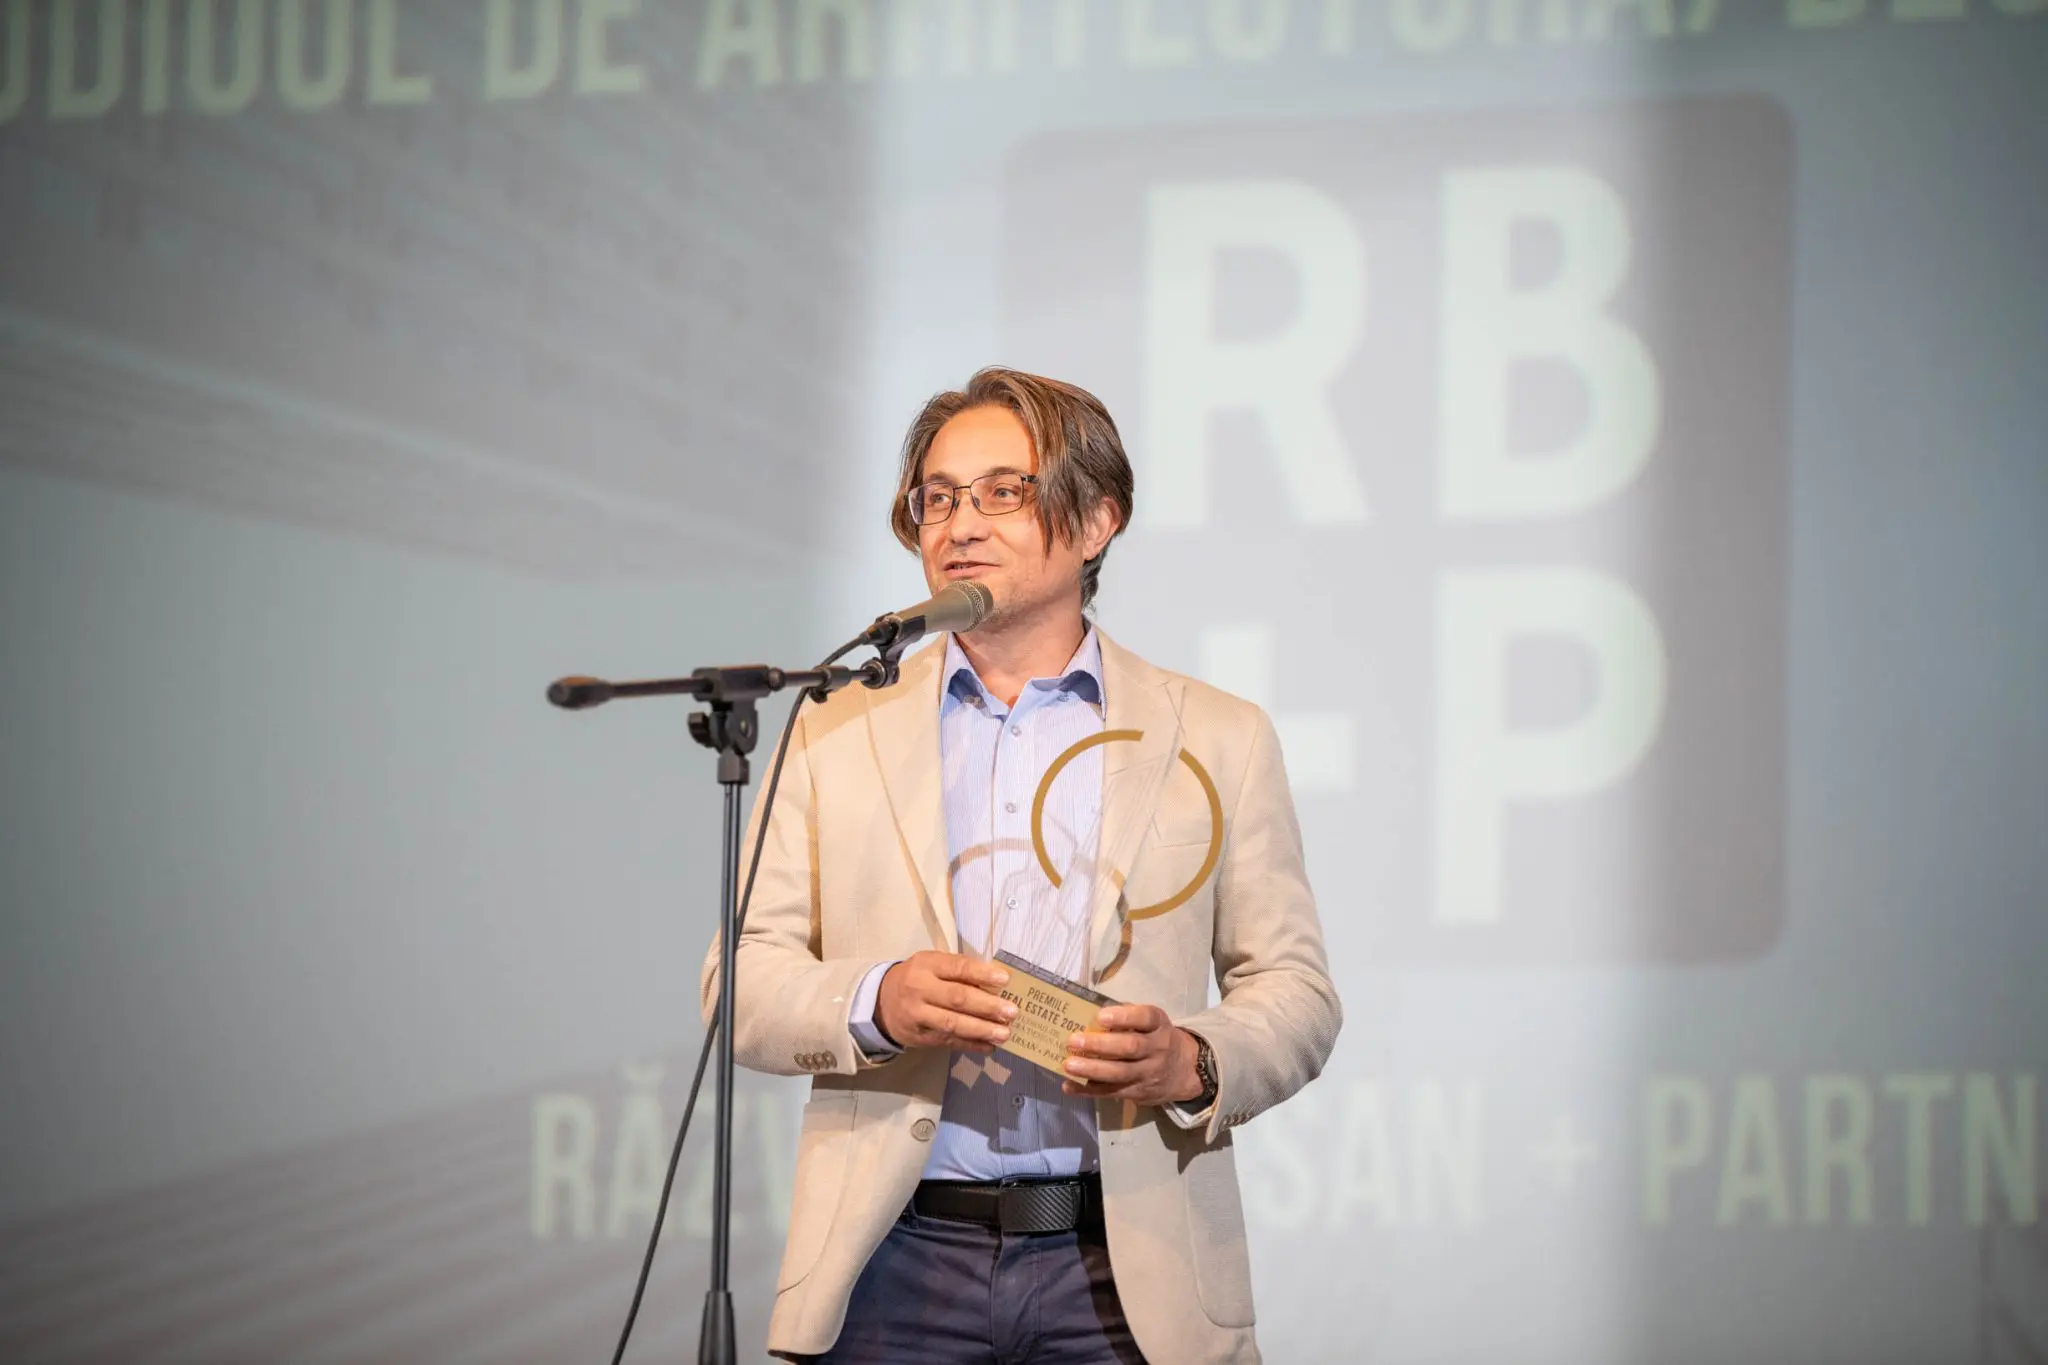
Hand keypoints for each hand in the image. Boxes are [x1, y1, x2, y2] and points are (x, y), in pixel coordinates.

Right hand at [875, 952, 1016, 1052]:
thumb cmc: (916, 978)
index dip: (981, 974)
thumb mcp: (931, 965)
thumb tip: (996, 984)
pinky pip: (949, 1041)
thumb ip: (958, 971)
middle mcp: (920, 990)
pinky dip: (971, 1045)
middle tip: (1011, 1012)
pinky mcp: (920, 1037)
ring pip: (953, 1024)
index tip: (1005, 980)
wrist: (881, 1003)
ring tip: (1004, 1033)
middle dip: (987, 1006)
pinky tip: (989, 1046)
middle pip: (957, 998)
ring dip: (981, 1030)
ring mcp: (918, 1016)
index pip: (957, 968)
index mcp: (926, 965)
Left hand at [1061, 1004, 1203, 1106]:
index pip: (1146, 1018)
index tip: (1101, 1016)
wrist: (1183, 1071)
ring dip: (1092, 1069)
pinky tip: (1069, 1086)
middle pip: (1130, 1047)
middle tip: (1074, 1040)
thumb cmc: (1155, 1038)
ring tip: (1068, 1065)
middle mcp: (1157, 1049)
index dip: (1124, 1017)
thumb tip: (1090, 1011)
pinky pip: (1112, 1092)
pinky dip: (1089, 1090)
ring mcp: (1149, 1073)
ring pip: (1120, 1073)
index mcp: (1159, 1025)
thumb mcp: (1151, 1023)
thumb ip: (1128, 1016)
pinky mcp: (1139, 1093)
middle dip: (1100, 1045)